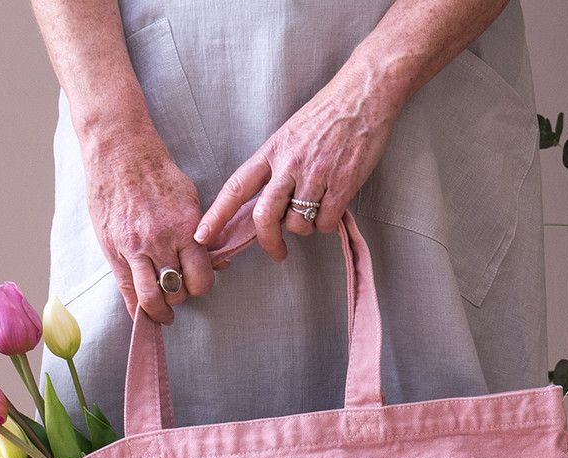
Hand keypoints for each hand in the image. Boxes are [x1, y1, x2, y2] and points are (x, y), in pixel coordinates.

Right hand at [83, 129, 215, 322]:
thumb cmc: (158, 173)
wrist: (121, 152)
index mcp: (184, 228)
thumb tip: (217, 262)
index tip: (198, 284)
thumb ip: (201, 233)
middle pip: (177, 292)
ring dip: (160, 309)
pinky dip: (136, 308)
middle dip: (182, 297)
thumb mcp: (190, 199)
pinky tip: (142, 313)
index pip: (201, 278)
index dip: (202, 285)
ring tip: (163, 312)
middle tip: (180, 292)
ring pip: (151, 298)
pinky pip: (126, 291)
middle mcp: (160, 241)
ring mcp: (134, 248)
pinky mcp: (113, 250)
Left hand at [196, 71, 399, 261]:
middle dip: (268, 241)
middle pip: (265, 216)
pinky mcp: (341, 184)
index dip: (217, 215)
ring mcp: (315, 174)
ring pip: (297, 223)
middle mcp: (289, 164)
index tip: (202, 236)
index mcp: (272, 151)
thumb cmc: (327, 114)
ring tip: (316, 208)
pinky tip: (333, 205)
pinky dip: (327, 223)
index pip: (236, 187)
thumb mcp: (290, 134)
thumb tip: (266, 205)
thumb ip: (275, 167)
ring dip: (305, 227)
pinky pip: (325, 223)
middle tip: (278, 252)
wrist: (364, 94)